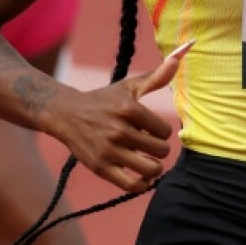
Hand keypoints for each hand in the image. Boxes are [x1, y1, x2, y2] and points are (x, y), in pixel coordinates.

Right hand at [46, 42, 189, 192]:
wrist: (67, 114)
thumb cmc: (104, 100)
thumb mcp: (128, 87)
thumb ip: (156, 77)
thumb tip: (178, 58)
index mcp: (129, 109)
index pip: (165, 131)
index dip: (162, 132)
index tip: (152, 130)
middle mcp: (119, 130)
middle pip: (160, 150)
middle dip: (159, 149)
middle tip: (149, 145)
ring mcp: (109, 151)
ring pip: (150, 169)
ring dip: (154, 167)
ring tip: (148, 160)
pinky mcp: (100, 168)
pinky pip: (131, 186)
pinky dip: (142, 184)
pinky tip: (142, 176)